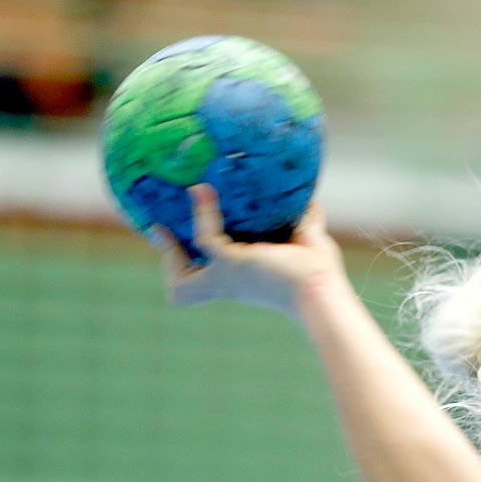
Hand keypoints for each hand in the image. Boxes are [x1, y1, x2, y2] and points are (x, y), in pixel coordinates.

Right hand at [158, 184, 347, 320]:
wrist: (322, 289)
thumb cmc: (320, 274)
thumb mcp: (307, 244)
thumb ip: (304, 225)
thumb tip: (310, 202)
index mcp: (243, 280)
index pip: (206, 280)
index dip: (189, 263)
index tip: (181, 236)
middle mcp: (230, 284)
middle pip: (184, 291)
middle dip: (169, 262)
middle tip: (158, 228)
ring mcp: (227, 278)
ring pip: (183, 285)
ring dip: (170, 249)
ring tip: (182, 200)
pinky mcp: (231, 265)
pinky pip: (204, 239)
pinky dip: (202, 215)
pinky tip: (202, 190)